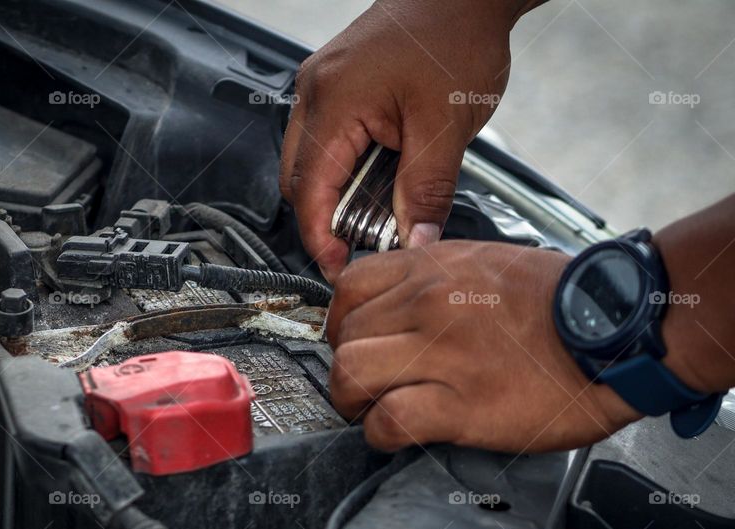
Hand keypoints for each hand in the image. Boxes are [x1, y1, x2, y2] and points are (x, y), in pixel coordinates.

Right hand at [280, 0, 537, 281]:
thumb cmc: (456, 36)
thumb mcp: (446, 127)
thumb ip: (426, 191)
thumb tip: (415, 242)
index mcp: (333, 101)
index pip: (308, 190)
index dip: (320, 237)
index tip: (339, 266)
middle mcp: (316, 91)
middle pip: (298, 179)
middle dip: (325, 219)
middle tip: (361, 245)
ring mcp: (322, 85)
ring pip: (309, 161)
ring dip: (336, 193)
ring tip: (376, 213)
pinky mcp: (337, 84)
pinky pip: (325, 139)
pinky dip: (346, 168)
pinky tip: (378, 177)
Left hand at [326, 243, 640, 451]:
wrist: (619, 330)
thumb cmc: (563, 300)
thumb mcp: (489, 262)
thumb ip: (438, 275)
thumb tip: (403, 298)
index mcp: (434, 268)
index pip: (349, 287)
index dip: (342, 321)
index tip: (354, 339)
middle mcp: (429, 304)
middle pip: (343, 335)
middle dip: (344, 365)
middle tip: (364, 383)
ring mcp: (443, 353)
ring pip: (351, 372)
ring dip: (352, 400)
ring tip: (371, 410)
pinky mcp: (462, 404)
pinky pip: (389, 420)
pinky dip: (382, 433)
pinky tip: (397, 433)